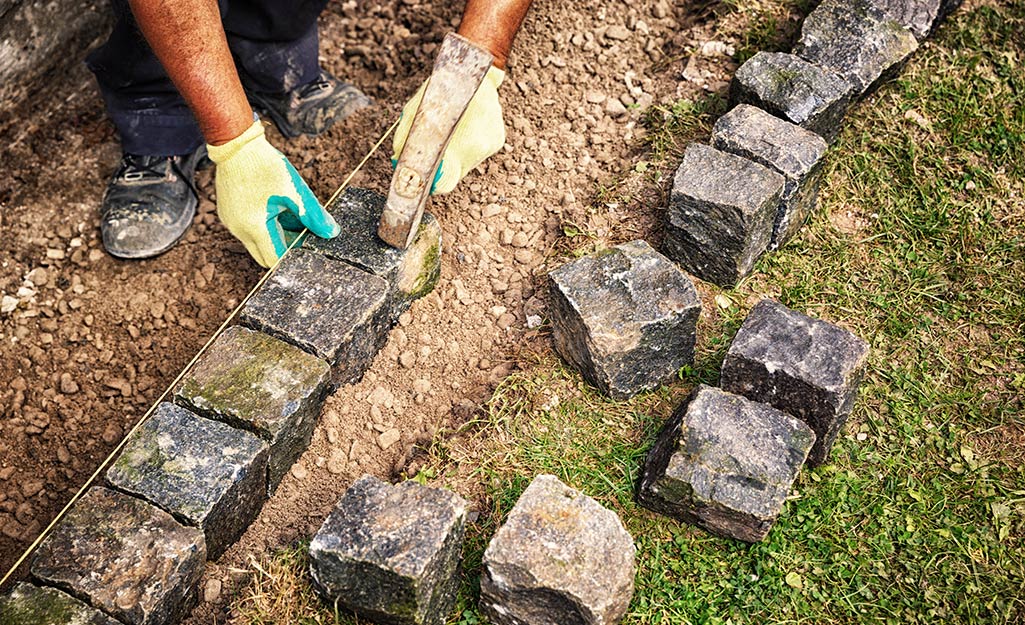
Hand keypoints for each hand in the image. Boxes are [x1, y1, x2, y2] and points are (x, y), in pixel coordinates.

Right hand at [207, 120, 339, 267]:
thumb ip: (314, 215)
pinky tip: (276, 207)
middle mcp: (239, 230)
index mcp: (255, 227)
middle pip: (265, 256)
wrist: (237, 145)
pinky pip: (248, 230)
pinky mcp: (229, 215)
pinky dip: (264, 225)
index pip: (275, 259)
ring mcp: (231, 223)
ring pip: (258, 243)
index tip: (307, 244)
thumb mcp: (295, 191)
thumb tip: (331, 232)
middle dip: (284, 248)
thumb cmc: (265, 165)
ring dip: (275, 235)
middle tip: (301, 231)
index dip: (293, 255)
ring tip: (290, 213)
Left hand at [391, 65, 505, 194]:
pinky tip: (465, 128)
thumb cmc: (443, 89)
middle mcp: (479, 146)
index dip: (432, 184)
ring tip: (452, 133)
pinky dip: (468, 146)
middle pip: (455, 174)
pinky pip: (477, 153)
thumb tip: (397, 162)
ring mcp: (491, 144)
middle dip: (442, 165)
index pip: (445, 183)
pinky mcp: (498, 140)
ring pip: (466, 163)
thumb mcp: (417, 109)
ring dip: (455, 155)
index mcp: (458, 142)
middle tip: (435, 148)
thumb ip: (405, 138)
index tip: (424, 177)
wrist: (475, 71)